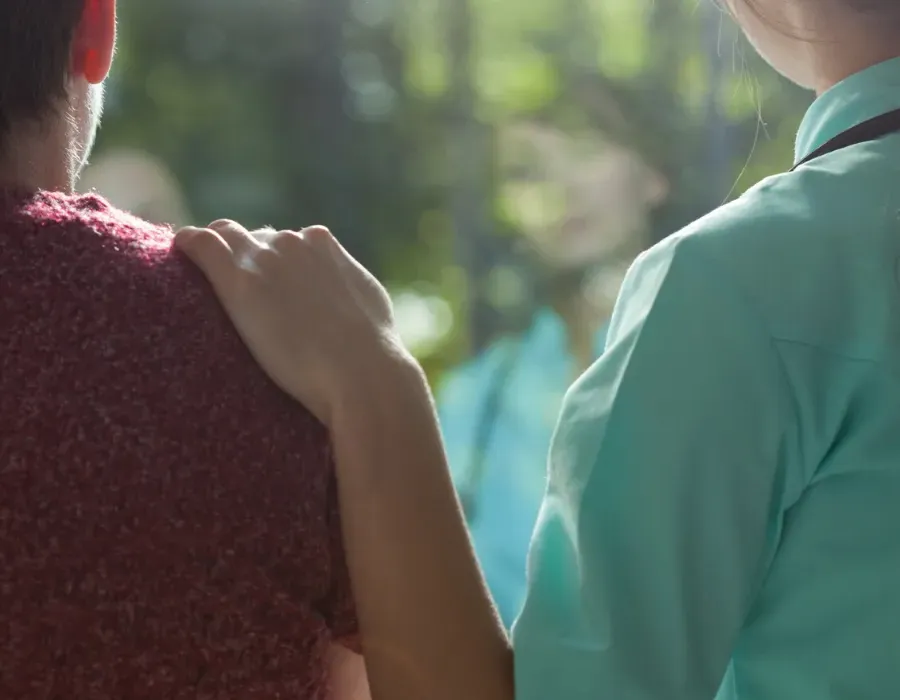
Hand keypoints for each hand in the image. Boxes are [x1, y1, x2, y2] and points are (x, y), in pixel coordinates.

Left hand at [174, 220, 418, 425]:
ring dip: (214, 250)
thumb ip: (347, 285)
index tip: (263, 280)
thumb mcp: (366, 303)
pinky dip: (187, 245)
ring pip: (224, 237)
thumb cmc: (370, 350)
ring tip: (198, 268)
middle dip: (243, 254)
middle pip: (253, 238)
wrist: (360, 371)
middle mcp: (291, 241)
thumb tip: (343, 293)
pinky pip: (200, 245)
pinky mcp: (238, 280)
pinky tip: (179, 251)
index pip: (285, 240)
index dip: (271, 260)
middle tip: (232, 283)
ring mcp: (263, 258)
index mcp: (323, 243)